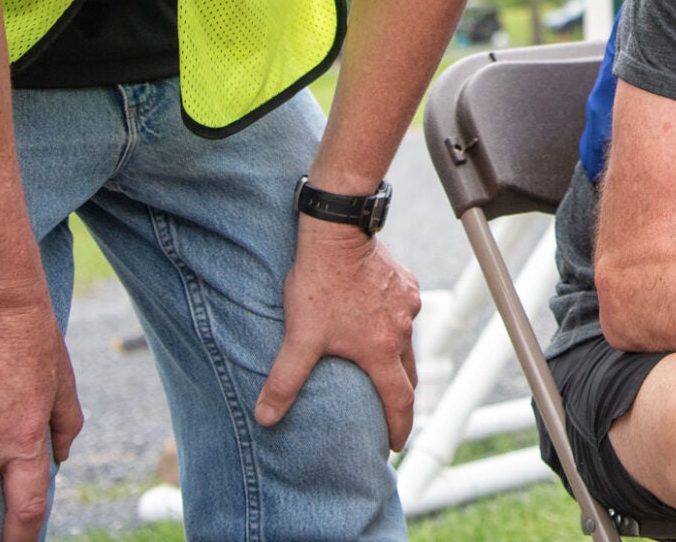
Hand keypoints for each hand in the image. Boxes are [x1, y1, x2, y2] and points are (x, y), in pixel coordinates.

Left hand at [255, 219, 422, 446]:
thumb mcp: (299, 337)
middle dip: (401, 396)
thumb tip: (265, 417)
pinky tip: (375, 316)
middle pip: (409, 373)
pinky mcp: (405, 282)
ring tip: (380, 362)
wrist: (338, 232)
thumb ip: (284, 381)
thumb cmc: (320, 283)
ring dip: (397, 356)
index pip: (400, 400)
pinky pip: (405, 310)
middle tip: (391, 411)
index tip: (395, 443)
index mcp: (381, 350)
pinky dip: (394, 322)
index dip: (399, 425)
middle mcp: (402, 329)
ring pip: (408, 339)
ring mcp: (407, 304)